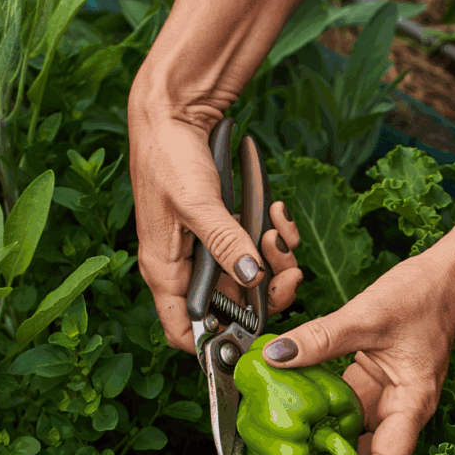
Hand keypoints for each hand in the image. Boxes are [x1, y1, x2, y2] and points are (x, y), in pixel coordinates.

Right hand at [127, 90, 302, 353]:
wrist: (174, 111)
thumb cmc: (169, 156)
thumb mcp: (198, 203)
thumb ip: (225, 242)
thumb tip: (252, 278)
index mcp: (164, 271)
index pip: (184, 332)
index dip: (217, 343)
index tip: (254, 335)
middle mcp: (185, 268)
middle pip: (230, 308)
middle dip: (266, 296)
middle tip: (290, 276)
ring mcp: (206, 250)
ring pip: (250, 279)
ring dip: (276, 261)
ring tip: (280, 234)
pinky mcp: (224, 231)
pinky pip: (256, 250)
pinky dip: (275, 237)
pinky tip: (278, 214)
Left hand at [247, 248, 454, 454]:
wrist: (445, 278)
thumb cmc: (424, 296)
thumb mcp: (369, 314)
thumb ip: (322, 337)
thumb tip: (276, 356)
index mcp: (410, 407)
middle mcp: (395, 416)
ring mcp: (379, 406)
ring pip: (343, 451)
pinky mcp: (364, 392)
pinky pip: (335, 422)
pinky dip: (309, 434)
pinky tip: (278, 439)